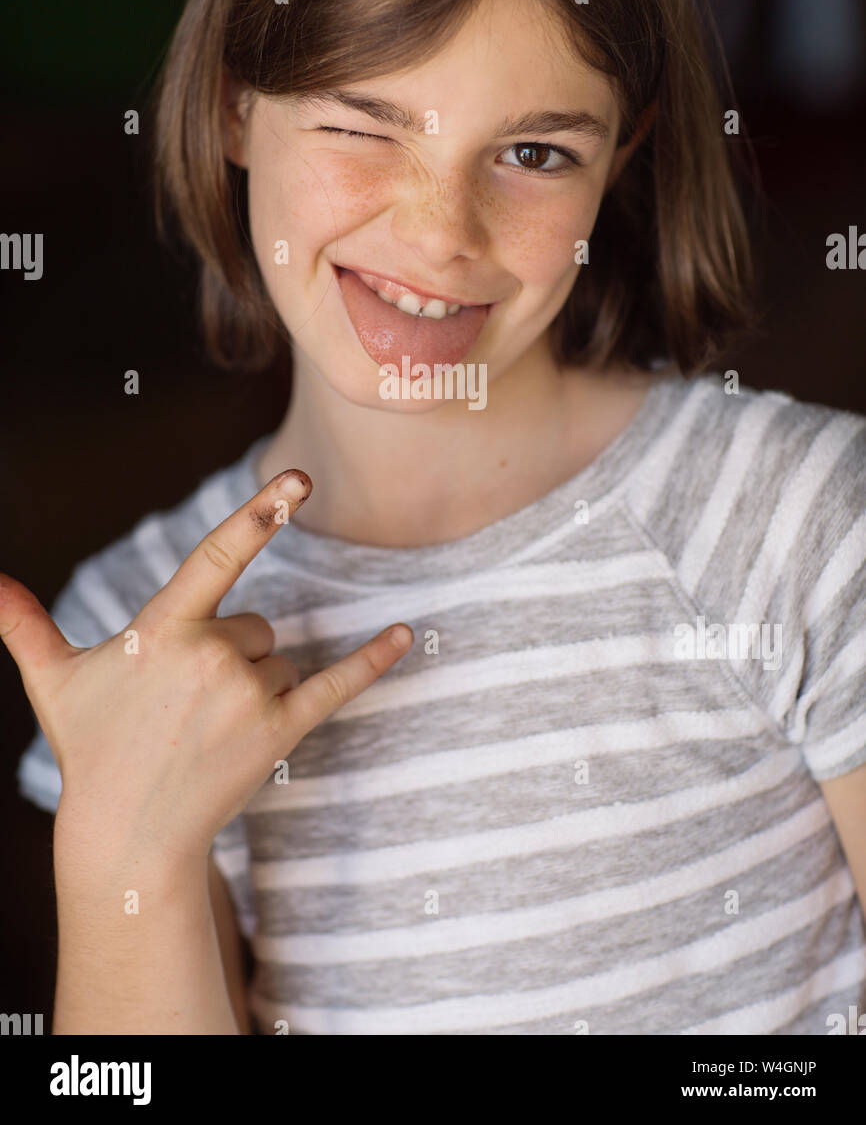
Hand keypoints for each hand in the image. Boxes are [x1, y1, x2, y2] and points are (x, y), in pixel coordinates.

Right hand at [1, 468, 412, 865]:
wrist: (128, 834)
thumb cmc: (94, 751)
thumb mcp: (56, 683)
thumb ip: (26, 625)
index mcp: (162, 629)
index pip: (218, 555)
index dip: (259, 513)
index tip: (296, 479)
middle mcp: (210, 656)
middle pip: (255, 623)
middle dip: (231, 653)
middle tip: (190, 705)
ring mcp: (248, 695)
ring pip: (281, 658)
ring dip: (258, 683)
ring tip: (212, 728)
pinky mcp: (280, 731)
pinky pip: (337, 683)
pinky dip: (372, 660)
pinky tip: (405, 634)